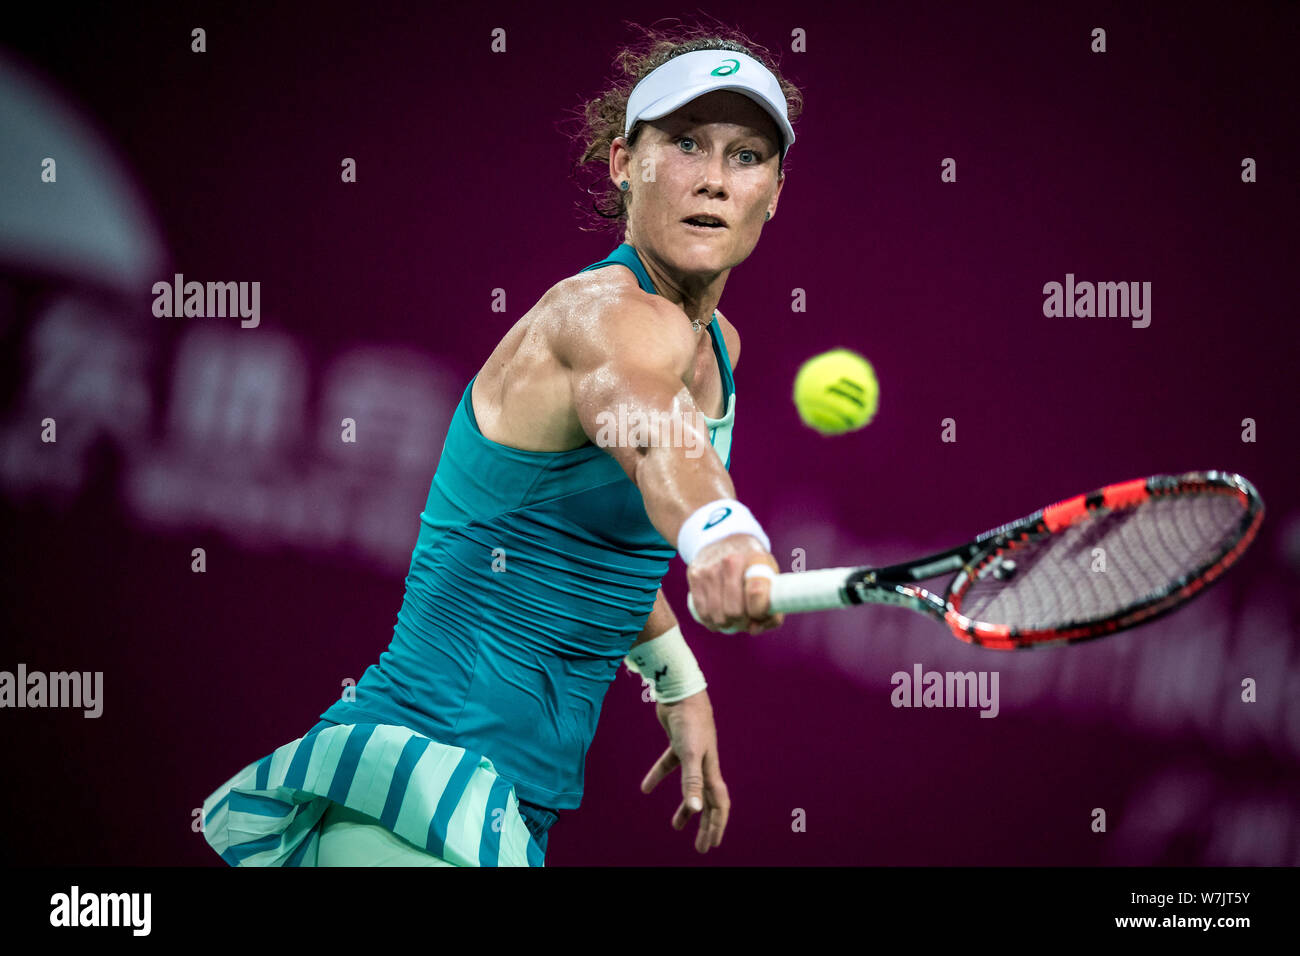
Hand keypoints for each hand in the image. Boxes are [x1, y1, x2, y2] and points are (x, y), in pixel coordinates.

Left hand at [640, 689, 727, 853]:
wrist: (680, 690)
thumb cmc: (690, 721)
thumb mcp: (690, 754)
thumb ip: (692, 782)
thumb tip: (695, 809)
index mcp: (711, 770)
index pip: (719, 804)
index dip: (716, 825)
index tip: (711, 844)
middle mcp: (704, 765)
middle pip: (707, 801)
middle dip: (705, 825)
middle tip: (702, 846)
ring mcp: (691, 755)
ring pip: (690, 788)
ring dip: (685, 808)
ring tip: (676, 826)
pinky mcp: (677, 744)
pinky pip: (669, 766)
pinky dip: (658, 777)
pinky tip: (645, 788)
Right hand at [686, 533, 784, 634]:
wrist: (722, 537)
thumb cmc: (751, 563)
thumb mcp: (770, 574)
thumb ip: (773, 606)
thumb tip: (754, 630)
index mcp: (755, 559)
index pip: (757, 593)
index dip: (760, 612)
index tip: (759, 614)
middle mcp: (730, 562)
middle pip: (734, 612)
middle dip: (742, 622)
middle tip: (745, 619)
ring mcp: (709, 569)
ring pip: (717, 617)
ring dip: (726, 624)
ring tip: (732, 618)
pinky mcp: (694, 575)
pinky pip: (702, 613)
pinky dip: (711, 622)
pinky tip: (718, 617)